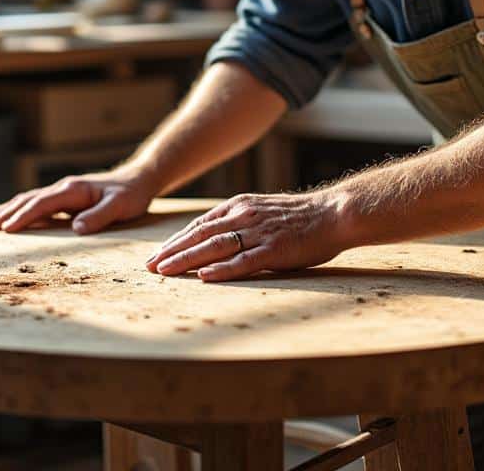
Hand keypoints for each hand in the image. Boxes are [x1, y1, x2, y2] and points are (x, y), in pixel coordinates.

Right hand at [0, 168, 157, 233]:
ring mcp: (64, 191)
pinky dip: (22, 209)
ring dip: (10, 209)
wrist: (138, 180)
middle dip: (9, 212)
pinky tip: (13, 215)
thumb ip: (99, 217)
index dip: (24, 216)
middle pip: (30, 199)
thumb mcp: (120, 207)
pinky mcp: (67, 197)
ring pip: (31, 199)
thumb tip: (76, 229)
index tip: (7, 228)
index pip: (42, 203)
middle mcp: (65, 188)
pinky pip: (39, 203)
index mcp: (74, 190)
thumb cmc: (130, 195)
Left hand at [145, 191, 354, 281]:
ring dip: (186, 260)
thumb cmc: (299, 217)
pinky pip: (244, 261)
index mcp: (239, 207)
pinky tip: (204, 277)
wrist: (334, 213)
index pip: (199, 226)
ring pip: (215, 247)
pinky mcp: (275, 250)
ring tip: (165, 271)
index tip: (157, 255)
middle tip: (150, 266)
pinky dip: (222, 270)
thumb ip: (238, 222)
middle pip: (200, 236)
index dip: (176, 241)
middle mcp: (244, 217)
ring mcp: (259, 233)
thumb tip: (214, 237)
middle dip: (172, 252)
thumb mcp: (262, 211)